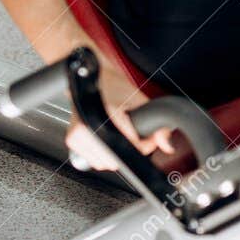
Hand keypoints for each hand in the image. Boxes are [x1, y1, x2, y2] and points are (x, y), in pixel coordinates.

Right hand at [64, 54, 175, 171]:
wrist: (91, 76)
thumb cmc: (113, 83)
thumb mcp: (140, 100)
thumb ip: (156, 124)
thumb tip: (167, 144)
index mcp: (107, 117)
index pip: (133, 147)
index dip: (146, 145)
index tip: (149, 137)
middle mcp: (88, 128)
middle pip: (117, 160)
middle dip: (131, 151)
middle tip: (134, 134)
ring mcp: (78, 136)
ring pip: (104, 163)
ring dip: (115, 155)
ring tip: (118, 134)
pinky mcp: (72, 140)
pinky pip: (92, 160)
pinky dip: (102, 154)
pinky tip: (106, 137)